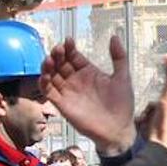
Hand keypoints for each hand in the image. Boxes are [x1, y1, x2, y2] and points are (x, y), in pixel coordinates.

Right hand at [40, 36, 135, 153]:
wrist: (118, 129)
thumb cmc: (122, 105)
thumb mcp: (123, 77)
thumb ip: (119, 57)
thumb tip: (115, 36)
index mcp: (89, 72)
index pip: (74, 56)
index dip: (69, 48)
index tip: (69, 41)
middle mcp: (76, 80)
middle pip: (61, 63)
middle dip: (57, 54)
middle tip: (58, 49)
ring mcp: (68, 92)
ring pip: (52, 75)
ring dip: (47, 66)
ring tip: (49, 59)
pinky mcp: (62, 105)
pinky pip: (48, 92)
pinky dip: (43, 83)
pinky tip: (44, 75)